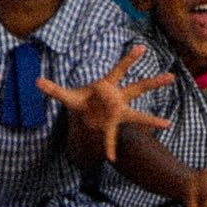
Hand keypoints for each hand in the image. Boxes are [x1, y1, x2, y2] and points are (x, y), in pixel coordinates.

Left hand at [35, 45, 172, 162]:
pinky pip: (113, 137)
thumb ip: (53, 89)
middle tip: (171, 76)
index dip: (130, 58)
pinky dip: (109, 147)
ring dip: (152, 120)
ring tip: (168, 124)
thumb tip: (36, 81)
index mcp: (107, 84)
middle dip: (154, 82)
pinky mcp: (112, 125)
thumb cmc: (80, 99)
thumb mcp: (66, 95)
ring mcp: (118, 112)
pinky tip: (111, 159)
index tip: (141, 47)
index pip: (120, 69)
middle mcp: (118, 97)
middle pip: (138, 88)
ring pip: (138, 114)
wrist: (83, 113)